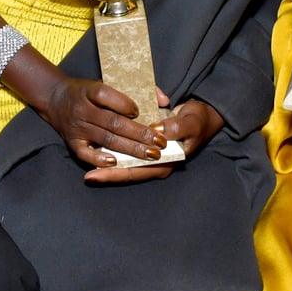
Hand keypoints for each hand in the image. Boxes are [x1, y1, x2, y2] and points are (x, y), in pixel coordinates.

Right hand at [42, 76, 170, 181]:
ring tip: (151, 154)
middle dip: (139, 133)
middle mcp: (83, 110)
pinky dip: (99, 159)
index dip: (124, 104)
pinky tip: (116, 162)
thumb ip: (137, 88)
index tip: (141, 111)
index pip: (106, 95)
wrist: (54, 98)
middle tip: (160, 142)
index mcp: (90, 91)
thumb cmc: (87, 91)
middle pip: (113, 122)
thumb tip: (164, 100)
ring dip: (130, 148)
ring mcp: (77, 128)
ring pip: (106, 139)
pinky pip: (85, 153)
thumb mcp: (106, 81)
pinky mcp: (72, 143)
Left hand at [83, 95, 224, 185]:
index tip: (95, 174)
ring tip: (88, 163)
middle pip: (127, 171)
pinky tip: (101, 146)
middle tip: (87, 176)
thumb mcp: (191, 122)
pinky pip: (129, 151)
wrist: (203, 114)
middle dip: (107, 173)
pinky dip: (116, 150)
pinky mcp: (147, 145)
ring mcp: (151, 155)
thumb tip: (157, 131)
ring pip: (126, 162)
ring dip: (108, 163)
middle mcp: (156, 162)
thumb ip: (176, 128)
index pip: (136, 171)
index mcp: (166, 162)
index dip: (115, 174)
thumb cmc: (198, 120)